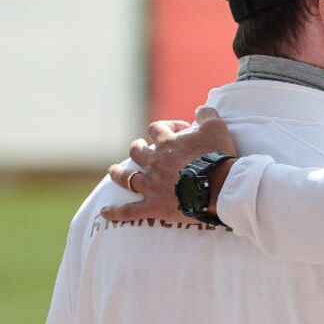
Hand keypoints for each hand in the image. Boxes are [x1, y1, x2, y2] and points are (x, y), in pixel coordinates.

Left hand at [100, 106, 237, 222]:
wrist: (220, 187)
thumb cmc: (218, 157)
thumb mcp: (217, 128)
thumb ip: (207, 114)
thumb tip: (200, 110)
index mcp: (167, 144)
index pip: (156, 129)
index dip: (164, 128)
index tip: (178, 132)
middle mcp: (155, 163)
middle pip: (136, 152)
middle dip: (137, 149)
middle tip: (139, 149)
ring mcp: (152, 185)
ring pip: (127, 178)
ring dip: (118, 174)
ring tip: (114, 171)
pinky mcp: (154, 206)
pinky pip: (129, 211)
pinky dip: (116, 212)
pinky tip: (104, 212)